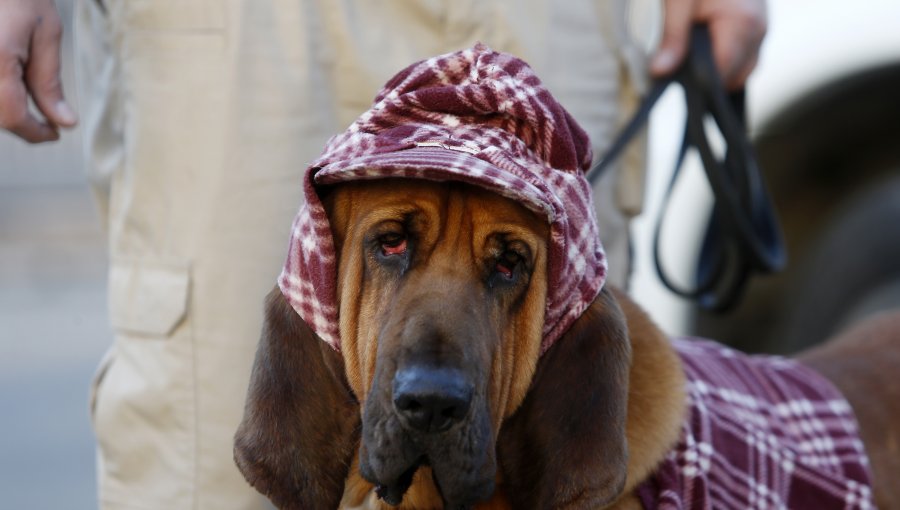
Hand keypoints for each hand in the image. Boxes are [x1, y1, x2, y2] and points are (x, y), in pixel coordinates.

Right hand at [0, 0, 76, 142]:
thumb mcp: (45, 34)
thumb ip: (50, 82)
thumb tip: (64, 122)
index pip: (12, 117)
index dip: (35, 133)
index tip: (54, 135)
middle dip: (20, 122)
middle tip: (46, 120)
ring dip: (6, 109)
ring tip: (30, 102)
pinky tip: (11, 85)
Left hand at [651, 0, 766, 89]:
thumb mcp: (678, 1)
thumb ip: (673, 38)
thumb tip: (661, 71)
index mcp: (743, 24)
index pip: (722, 75)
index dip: (697, 82)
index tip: (672, 77)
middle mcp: (760, 29)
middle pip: (734, 77)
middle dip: (706, 75)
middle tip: (678, 58)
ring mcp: (762, 28)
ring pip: (741, 69)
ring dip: (717, 66)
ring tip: (692, 46)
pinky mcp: (757, 25)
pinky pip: (744, 55)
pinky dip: (725, 56)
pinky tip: (706, 45)